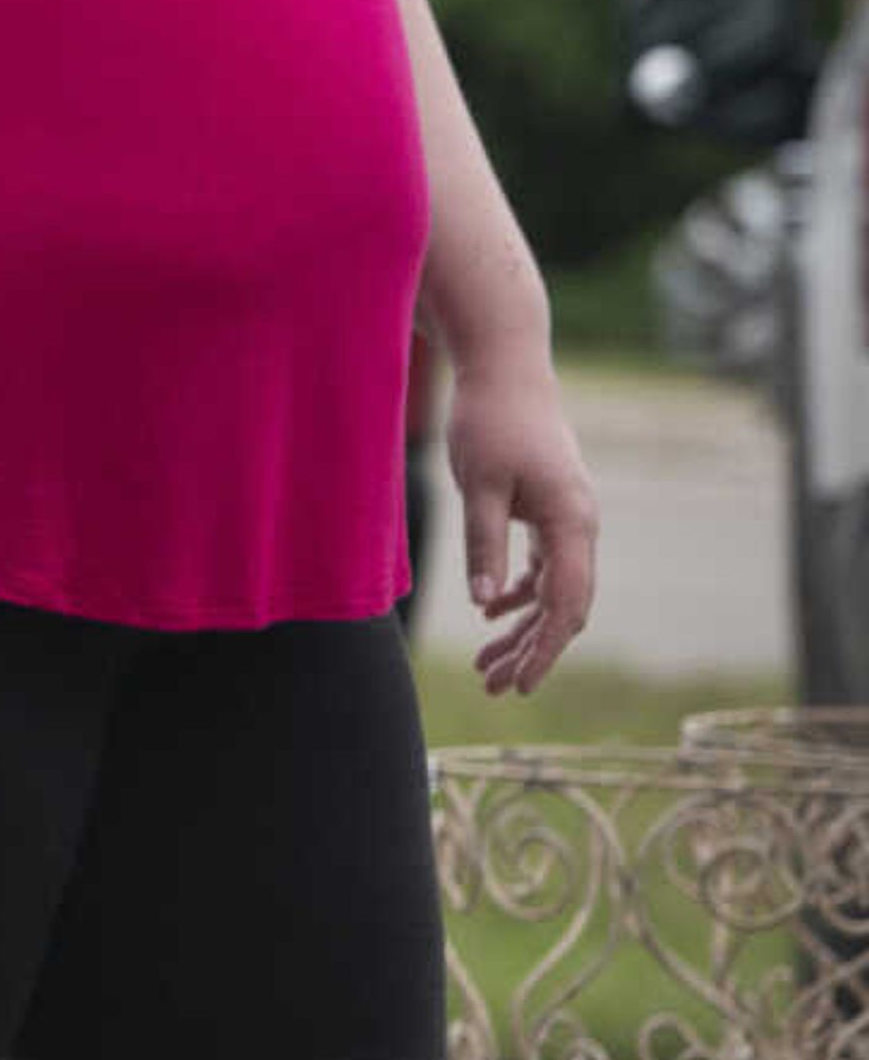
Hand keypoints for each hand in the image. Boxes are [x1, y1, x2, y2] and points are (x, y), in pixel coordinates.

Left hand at [447, 350, 597, 695]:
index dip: (545, 650)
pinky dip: (519, 594)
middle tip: (494, 688)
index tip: (520, 686)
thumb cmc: (490, 422)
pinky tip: (492, 616)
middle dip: (532, 650)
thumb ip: (485, 544)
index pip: (566, 604)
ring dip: (523, 628)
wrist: (507, 370)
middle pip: (564, 606)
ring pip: (553, 590)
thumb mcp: (479, 486)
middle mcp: (580, 525)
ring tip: (487, 667)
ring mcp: (568, 518)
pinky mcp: (550, 510)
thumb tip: (486, 605)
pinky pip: (544, 567)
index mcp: (572, 522)